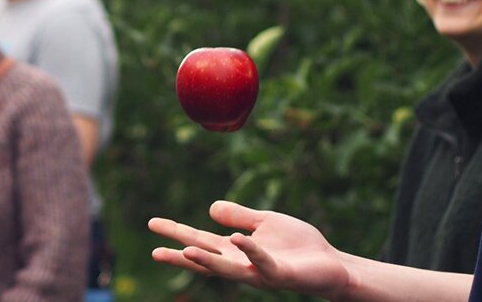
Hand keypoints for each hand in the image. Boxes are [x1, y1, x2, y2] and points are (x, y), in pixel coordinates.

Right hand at [149, 200, 350, 298]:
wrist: (330, 264)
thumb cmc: (298, 246)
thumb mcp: (265, 223)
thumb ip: (239, 217)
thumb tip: (209, 207)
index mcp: (236, 250)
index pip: (201, 240)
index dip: (177, 233)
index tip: (152, 224)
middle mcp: (242, 264)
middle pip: (206, 258)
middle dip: (180, 254)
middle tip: (154, 250)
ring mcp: (259, 272)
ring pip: (227, 268)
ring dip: (207, 261)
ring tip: (185, 251)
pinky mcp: (280, 274)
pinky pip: (262, 261)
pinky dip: (249, 250)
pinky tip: (237, 239)